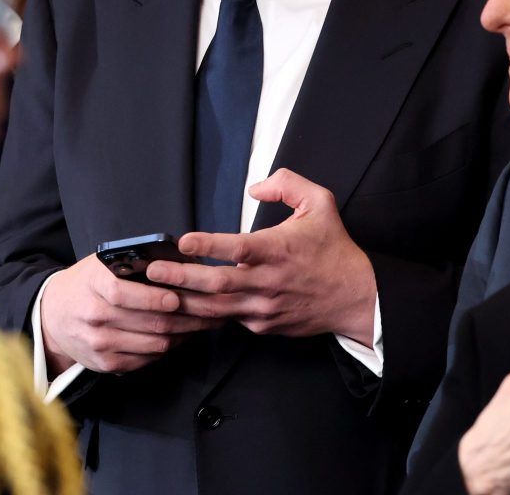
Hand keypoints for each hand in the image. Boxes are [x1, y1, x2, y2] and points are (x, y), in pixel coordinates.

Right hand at [37, 252, 219, 376]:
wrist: (53, 315)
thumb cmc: (86, 284)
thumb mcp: (101, 264)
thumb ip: (133, 263)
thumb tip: (179, 259)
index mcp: (93, 284)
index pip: (123, 293)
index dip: (154, 297)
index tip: (177, 296)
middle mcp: (94, 315)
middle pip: (147, 322)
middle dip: (186, 317)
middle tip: (211, 311)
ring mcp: (99, 343)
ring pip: (153, 343)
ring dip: (183, 334)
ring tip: (203, 323)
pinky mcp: (105, 363)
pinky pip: (146, 359)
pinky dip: (167, 348)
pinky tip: (180, 337)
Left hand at [145, 169, 376, 342]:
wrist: (356, 297)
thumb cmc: (334, 248)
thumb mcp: (321, 203)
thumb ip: (288, 184)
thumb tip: (255, 187)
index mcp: (278, 251)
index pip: (238, 249)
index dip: (209, 246)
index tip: (184, 241)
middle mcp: (268, 282)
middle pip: (216, 284)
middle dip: (180, 278)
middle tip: (152, 272)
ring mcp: (264, 308)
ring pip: (216, 309)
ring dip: (185, 301)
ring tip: (156, 293)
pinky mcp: (263, 325)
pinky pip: (228, 320)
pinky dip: (205, 315)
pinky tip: (183, 308)